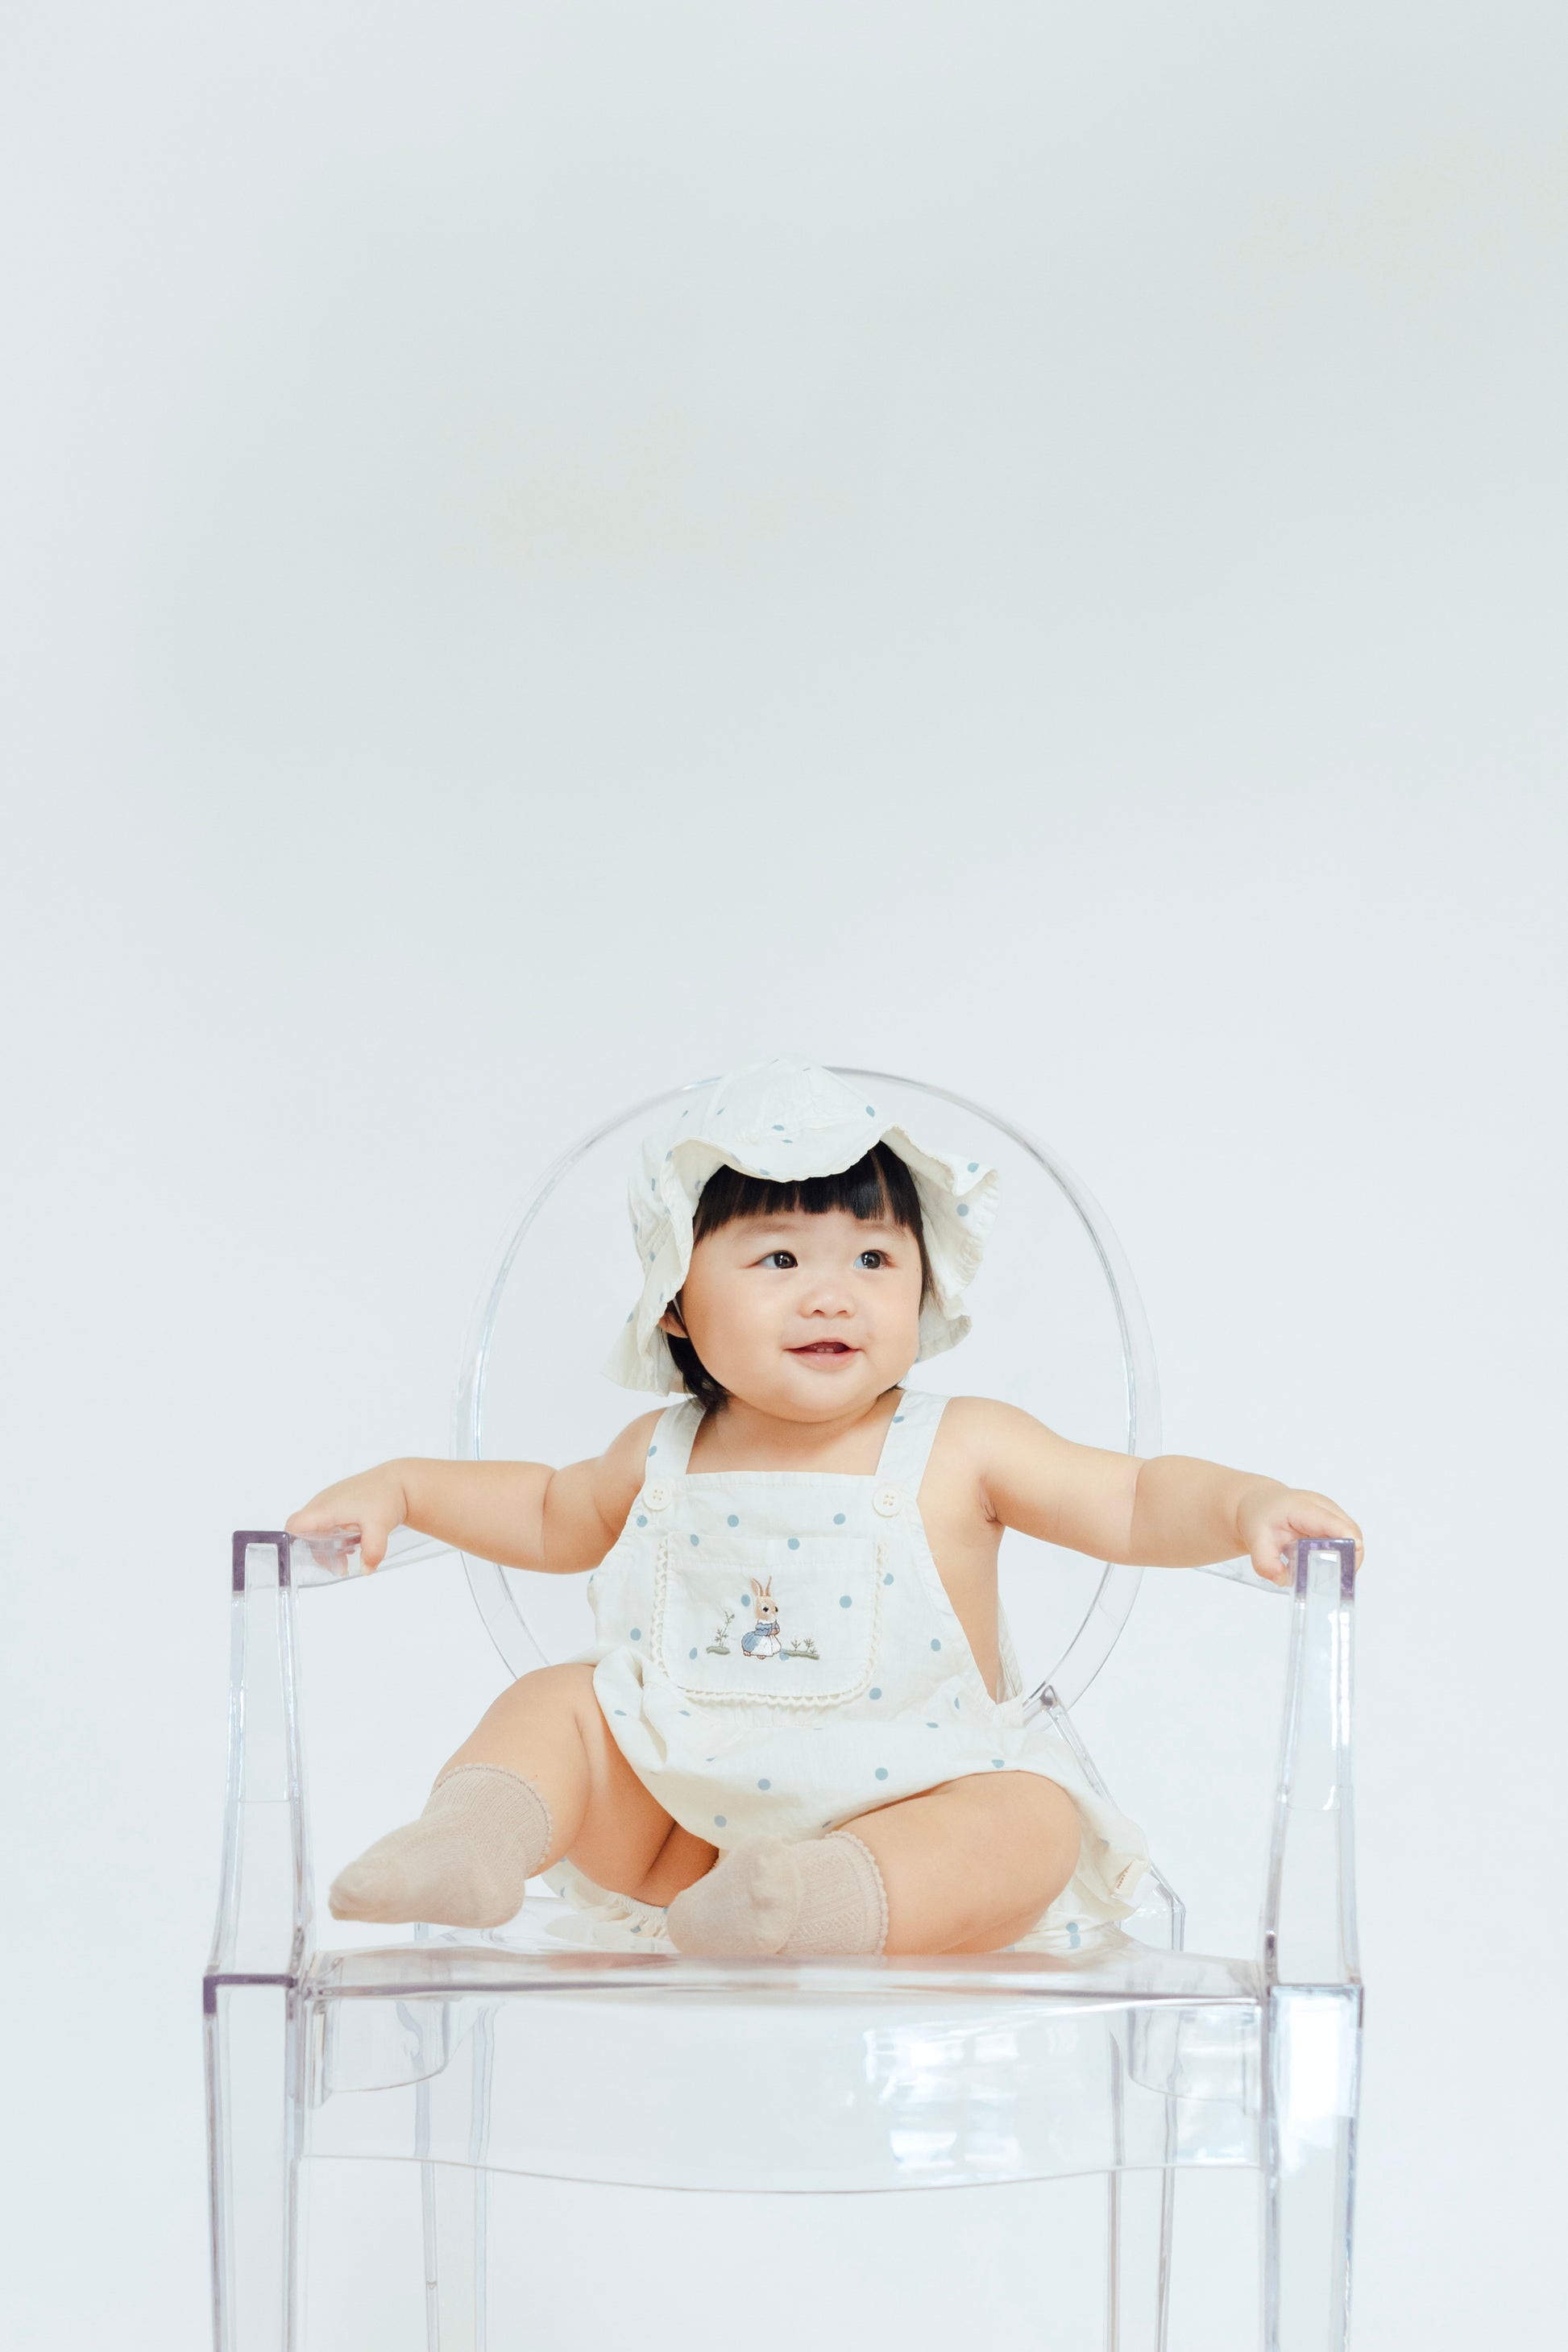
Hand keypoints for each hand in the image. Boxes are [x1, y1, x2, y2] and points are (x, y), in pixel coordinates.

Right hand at [285, 1463, 409, 1570]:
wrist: (399, 1481)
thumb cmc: (386, 1496)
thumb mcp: (379, 1526)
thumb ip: (372, 1550)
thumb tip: (366, 1569)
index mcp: (326, 1507)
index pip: (295, 1525)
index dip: (294, 1543)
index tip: (309, 1558)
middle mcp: (323, 1502)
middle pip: (303, 1531)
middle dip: (315, 1551)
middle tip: (336, 1564)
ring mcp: (330, 1501)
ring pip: (315, 1527)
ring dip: (325, 1545)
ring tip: (345, 1558)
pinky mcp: (338, 1503)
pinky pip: (326, 1522)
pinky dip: (332, 1536)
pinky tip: (350, 1544)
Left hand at [1236, 1486, 1363, 1587]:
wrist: (1260, 1504)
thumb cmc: (1259, 1517)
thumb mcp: (1255, 1540)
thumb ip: (1265, 1563)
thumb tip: (1284, 1580)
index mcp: (1301, 1508)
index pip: (1329, 1520)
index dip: (1344, 1534)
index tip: (1355, 1549)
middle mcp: (1322, 1506)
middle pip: (1349, 1530)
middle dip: (1349, 1555)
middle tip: (1336, 1579)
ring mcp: (1331, 1512)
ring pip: (1352, 1535)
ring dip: (1347, 1556)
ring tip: (1329, 1573)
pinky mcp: (1335, 1520)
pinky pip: (1347, 1538)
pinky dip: (1343, 1554)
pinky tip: (1328, 1564)